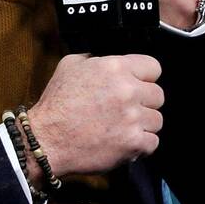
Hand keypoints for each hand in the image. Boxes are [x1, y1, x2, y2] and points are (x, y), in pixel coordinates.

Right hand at [27, 53, 164, 176]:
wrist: (46, 140)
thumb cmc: (56, 104)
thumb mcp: (70, 66)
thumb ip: (95, 59)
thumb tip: (107, 60)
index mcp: (115, 67)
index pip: (154, 67)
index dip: (145, 77)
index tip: (138, 85)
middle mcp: (128, 90)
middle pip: (158, 95)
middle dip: (144, 102)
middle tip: (127, 110)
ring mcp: (133, 118)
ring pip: (157, 120)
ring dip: (143, 125)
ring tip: (123, 128)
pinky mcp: (134, 143)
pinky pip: (153, 142)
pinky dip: (141, 145)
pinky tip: (124, 141)